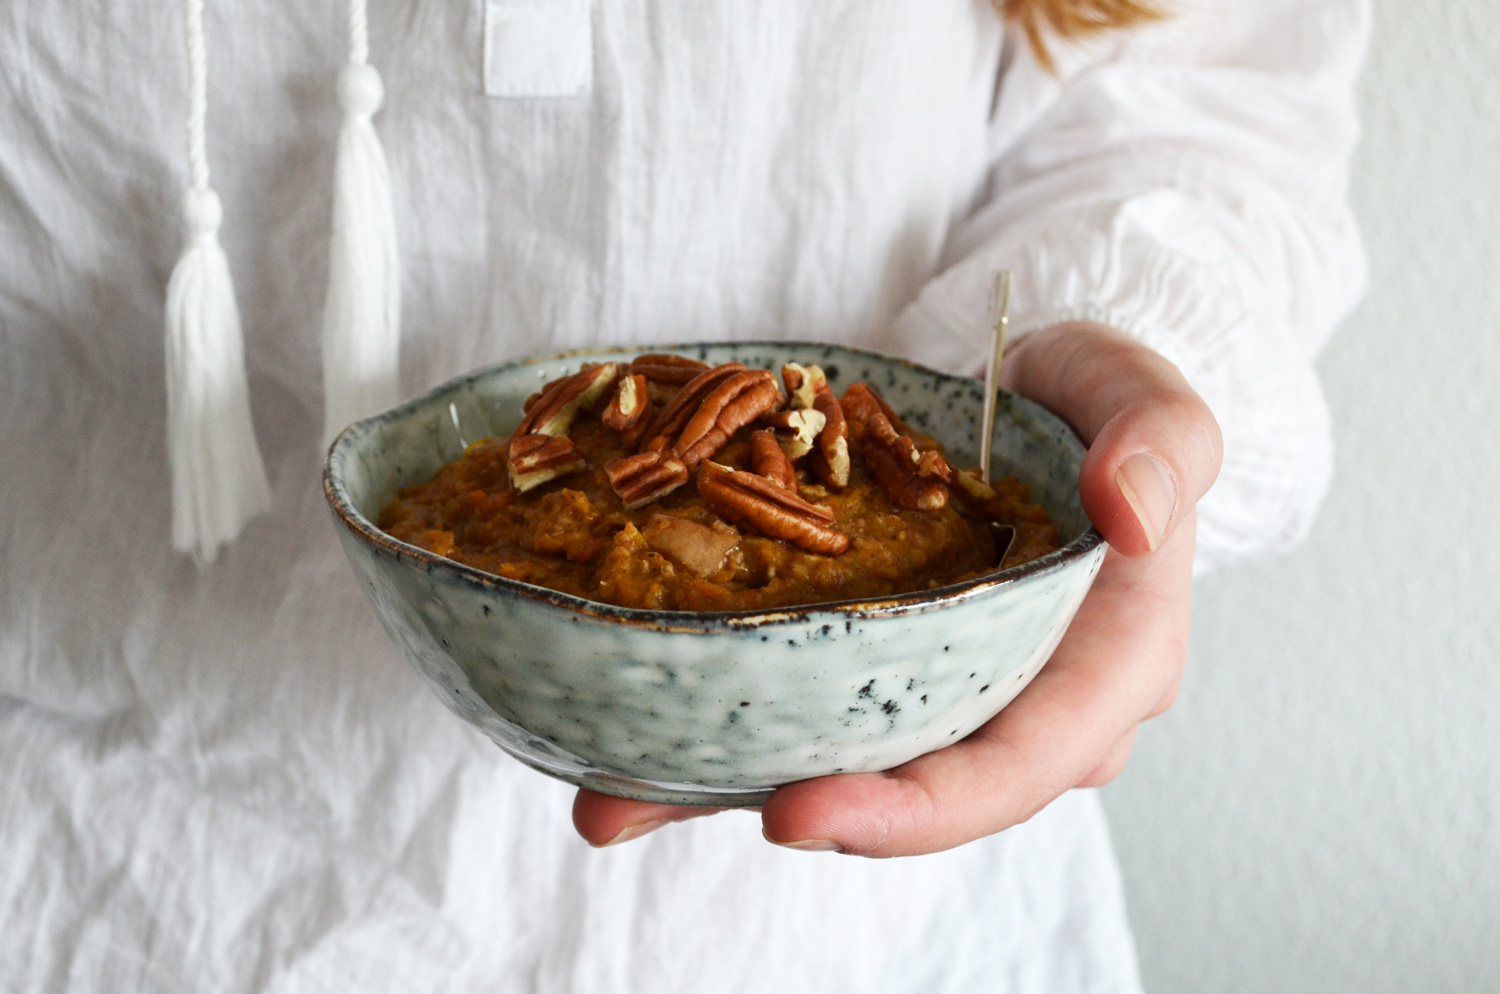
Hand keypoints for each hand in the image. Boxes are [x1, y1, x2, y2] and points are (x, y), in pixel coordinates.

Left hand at [572, 321, 1222, 854]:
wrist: (1029, 385)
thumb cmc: (1091, 398)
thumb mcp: (1143, 392)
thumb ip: (1163, 442)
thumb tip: (1131, 517)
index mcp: (1103, 672)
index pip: (1016, 770)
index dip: (914, 811)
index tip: (797, 809)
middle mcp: (1020, 705)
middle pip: (911, 794)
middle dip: (786, 815)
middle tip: (640, 808)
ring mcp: (943, 691)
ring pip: (844, 765)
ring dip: (722, 790)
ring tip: (604, 800)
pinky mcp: (879, 662)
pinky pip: (807, 711)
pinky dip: (719, 734)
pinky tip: (620, 747)